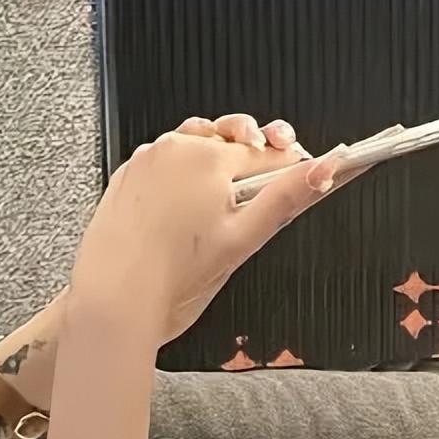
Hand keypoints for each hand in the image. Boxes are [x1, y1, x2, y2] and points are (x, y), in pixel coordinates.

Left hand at [68, 111, 345, 345]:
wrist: (117, 296)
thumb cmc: (174, 276)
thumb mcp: (243, 239)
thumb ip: (286, 198)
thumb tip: (322, 171)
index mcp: (209, 159)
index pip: (268, 152)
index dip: (291, 167)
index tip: (305, 173)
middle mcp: (176, 148)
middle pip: (232, 142)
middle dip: (253, 163)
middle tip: (264, 193)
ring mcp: (149, 158)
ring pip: (198, 146)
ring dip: (216, 165)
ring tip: (222, 202)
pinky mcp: (129, 174)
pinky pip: (167, 161)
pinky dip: (184, 176)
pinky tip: (188, 209)